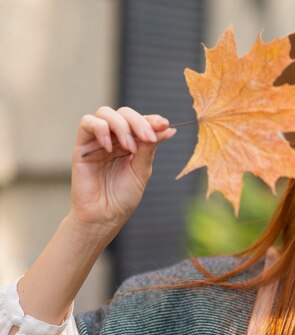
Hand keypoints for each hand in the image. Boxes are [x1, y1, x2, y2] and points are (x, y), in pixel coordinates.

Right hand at [68, 106, 176, 231]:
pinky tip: (110, 147)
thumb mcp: (141, 170)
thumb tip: (168, 128)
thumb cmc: (123, 197)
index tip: (165, 125)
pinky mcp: (82, 146)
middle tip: (149, 137)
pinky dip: (100, 129)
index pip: (141, 121)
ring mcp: (98, 141)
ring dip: (121, 126)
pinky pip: (86, 123)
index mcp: (132, 143)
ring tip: (130, 147)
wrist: (104, 216)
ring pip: (105, 113)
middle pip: (124, 113)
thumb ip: (148, 148)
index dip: (152, 120)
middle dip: (139, 122)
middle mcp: (115, 139)